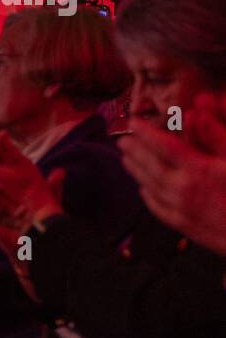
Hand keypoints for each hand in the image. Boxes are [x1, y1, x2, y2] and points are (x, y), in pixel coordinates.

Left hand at [119, 99, 225, 255]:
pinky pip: (157, 208)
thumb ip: (216, 135)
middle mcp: (183, 190)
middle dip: (135, 151)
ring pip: (150, 187)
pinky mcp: (183, 226)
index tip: (133, 122)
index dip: (146, 133)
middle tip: (122, 140)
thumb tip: (194, 112)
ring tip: (125, 160)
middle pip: (151, 166)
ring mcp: (181, 209)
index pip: (164, 146)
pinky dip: (148, 196)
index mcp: (198, 170)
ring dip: (136, 171)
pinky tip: (144, 190)